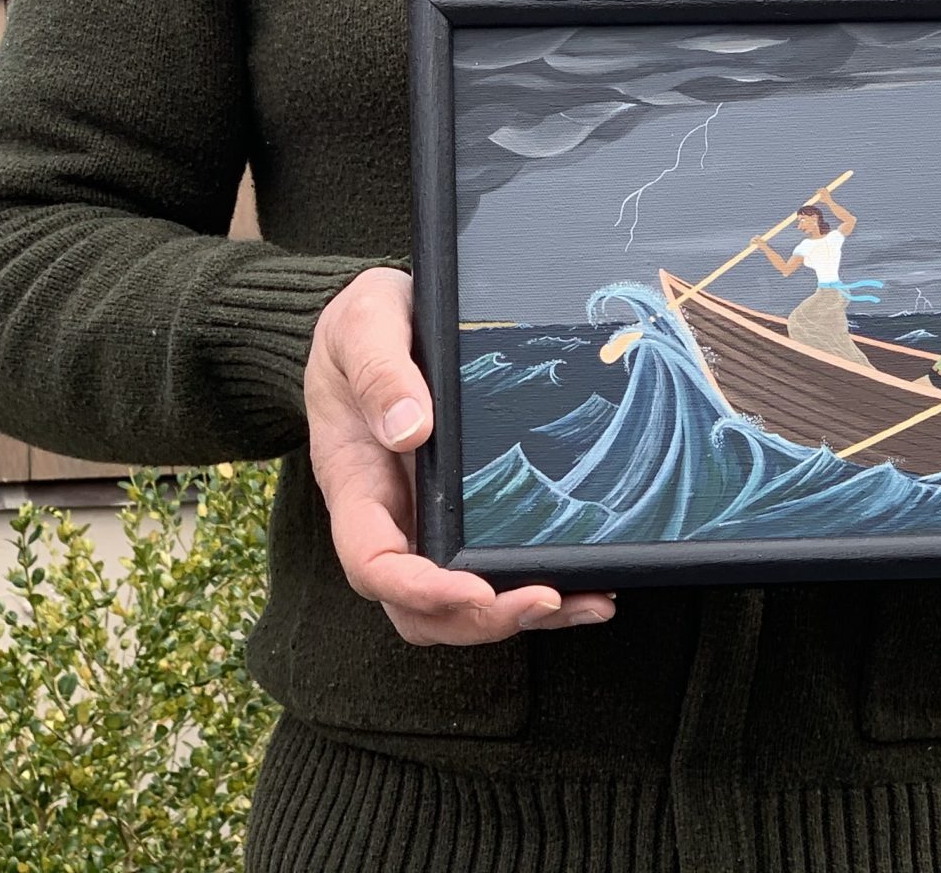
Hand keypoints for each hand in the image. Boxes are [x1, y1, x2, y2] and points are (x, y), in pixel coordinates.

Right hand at [306, 267, 614, 645]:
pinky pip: (488, 569)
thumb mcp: (362, 323)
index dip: (420, 591)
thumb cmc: (360, 324)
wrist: (373, 321)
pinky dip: (534, 587)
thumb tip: (410, 427)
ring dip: (517, 617)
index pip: (372, 563)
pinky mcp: (458, 514)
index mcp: (353, 481)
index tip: (473, 591)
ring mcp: (422, 520)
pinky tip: (586, 584)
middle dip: (480, 620)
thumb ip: (380, 370)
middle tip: (547, 598)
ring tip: (586, 602)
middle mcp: (387, 515)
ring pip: (457, 606)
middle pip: (417, 608)